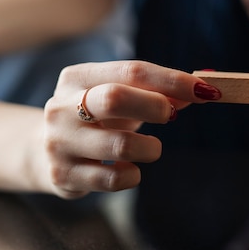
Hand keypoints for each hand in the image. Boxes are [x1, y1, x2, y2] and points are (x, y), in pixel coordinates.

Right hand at [43, 60, 221, 198]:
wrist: (43, 151)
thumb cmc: (94, 118)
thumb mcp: (117, 98)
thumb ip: (155, 93)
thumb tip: (200, 90)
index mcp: (76, 78)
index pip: (130, 70)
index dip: (171, 80)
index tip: (205, 90)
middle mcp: (61, 107)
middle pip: (115, 98)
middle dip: (155, 106)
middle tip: (172, 116)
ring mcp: (59, 142)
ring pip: (120, 144)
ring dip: (150, 148)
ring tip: (151, 148)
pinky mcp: (63, 175)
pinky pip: (113, 179)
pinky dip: (133, 175)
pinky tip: (129, 168)